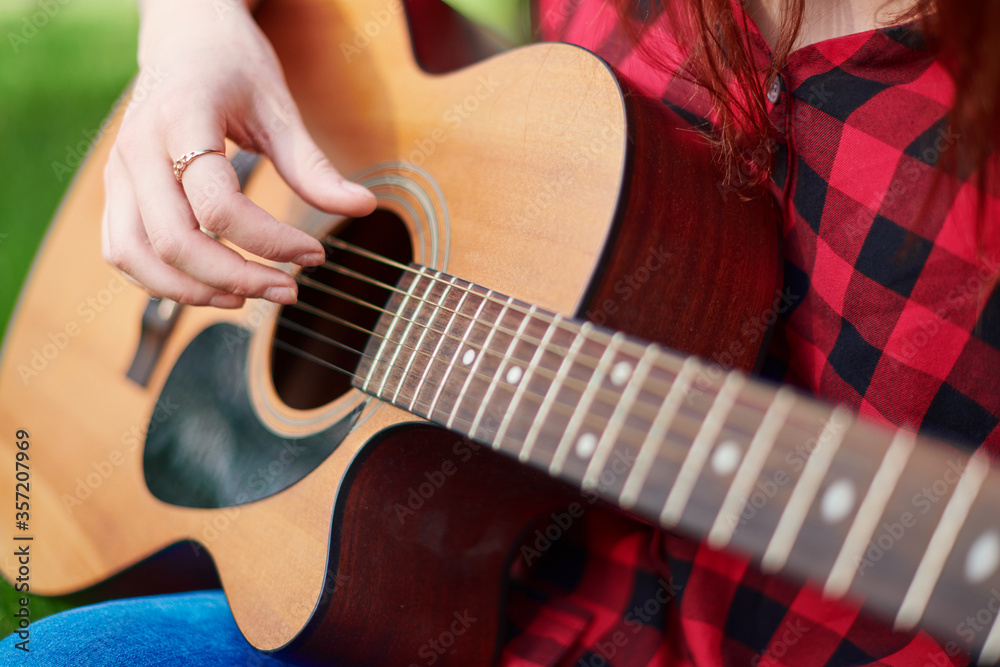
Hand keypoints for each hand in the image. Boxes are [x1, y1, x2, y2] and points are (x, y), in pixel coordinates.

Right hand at [102, 0, 375, 307]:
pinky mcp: (115, 190)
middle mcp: (137, 149)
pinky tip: (211, 287)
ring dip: (192, 291)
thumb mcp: (279, 109)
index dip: (270, 241)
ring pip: (136, 255)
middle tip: (289, 289)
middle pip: (174, 241)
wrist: (183, 37)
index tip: (316, 253)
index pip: (218, 205)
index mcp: (180, 120)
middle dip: (236, 277)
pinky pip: (122, 251)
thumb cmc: (232, 67)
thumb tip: (365, 207)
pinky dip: (160, 281)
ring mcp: (117, 171)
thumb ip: (314, 167)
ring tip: (247, 298)